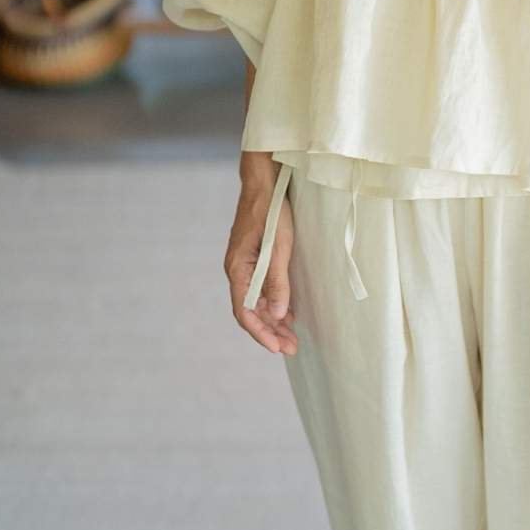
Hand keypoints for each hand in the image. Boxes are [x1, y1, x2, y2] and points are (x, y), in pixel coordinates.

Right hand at [224, 175, 298, 354]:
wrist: (264, 181)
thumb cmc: (271, 210)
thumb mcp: (279, 247)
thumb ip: (277, 281)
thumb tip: (277, 314)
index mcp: (237, 268)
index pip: (244, 312)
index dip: (261, 332)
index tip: (277, 348)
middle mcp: (238, 269)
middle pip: (250, 310)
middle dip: (270, 331)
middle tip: (291, 348)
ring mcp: (245, 264)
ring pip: (256, 301)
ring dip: (273, 319)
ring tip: (291, 337)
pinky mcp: (255, 258)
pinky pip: (261, 288)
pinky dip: (274, 302)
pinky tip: (288, 313)